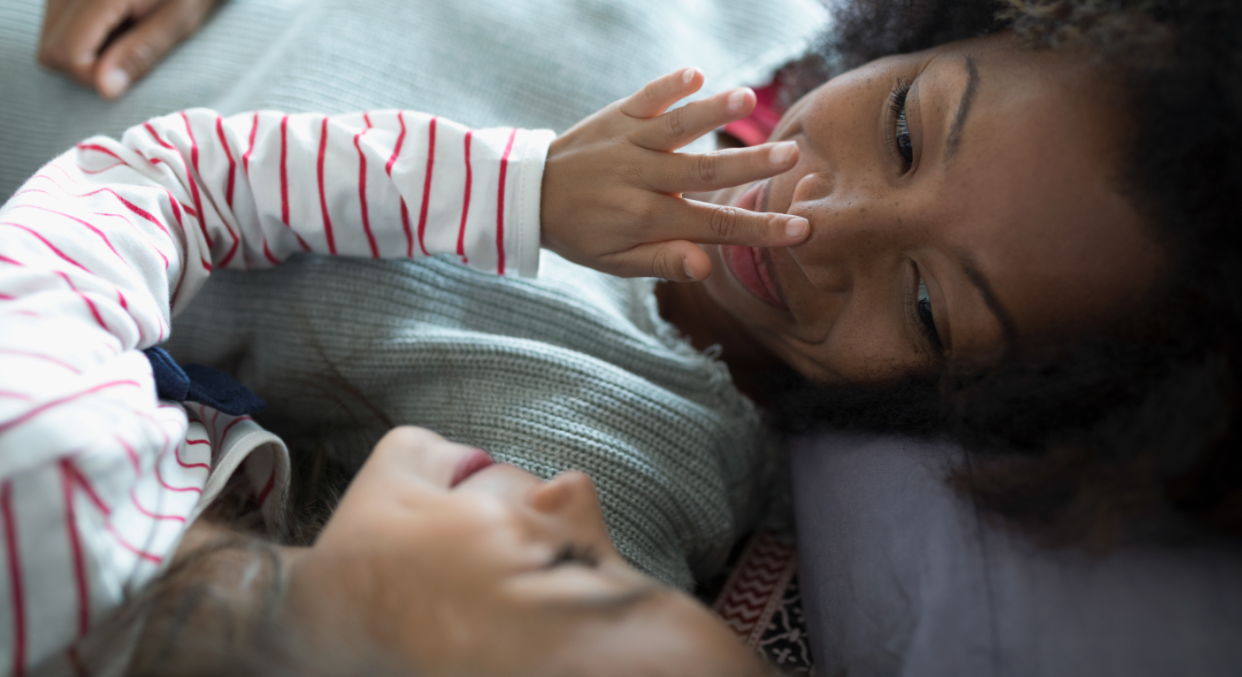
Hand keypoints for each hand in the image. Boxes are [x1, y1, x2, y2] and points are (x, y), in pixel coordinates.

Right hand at [37, 0, 220, 98]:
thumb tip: (104, 89)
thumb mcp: (179, 21)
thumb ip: (140, 53)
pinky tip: (113, 25)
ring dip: (82, 51)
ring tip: (123, 36)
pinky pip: (56, 22)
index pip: (66, 53)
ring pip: (50, 37)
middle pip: (51, 50)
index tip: (128, 74)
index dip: (94, 76)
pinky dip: (81, 34)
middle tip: (126, 56)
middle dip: (85, 67)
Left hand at [540, 68, 808, 280]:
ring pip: (676, 128)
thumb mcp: (617, 263)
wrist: (531, 193)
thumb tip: (706, 266)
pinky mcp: (619, 114)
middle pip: (703, 172)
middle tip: (791, 156)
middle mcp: (640, 178)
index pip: (713, 226)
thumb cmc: (584, 233)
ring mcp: (630, 142)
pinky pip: (646, 97)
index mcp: (645, 219)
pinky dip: (669, 85)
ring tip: (748, 99)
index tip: (801, 229)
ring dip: (712, 112)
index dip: (759, 230)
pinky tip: (696, 73)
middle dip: (749, 164)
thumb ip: (663, 262)